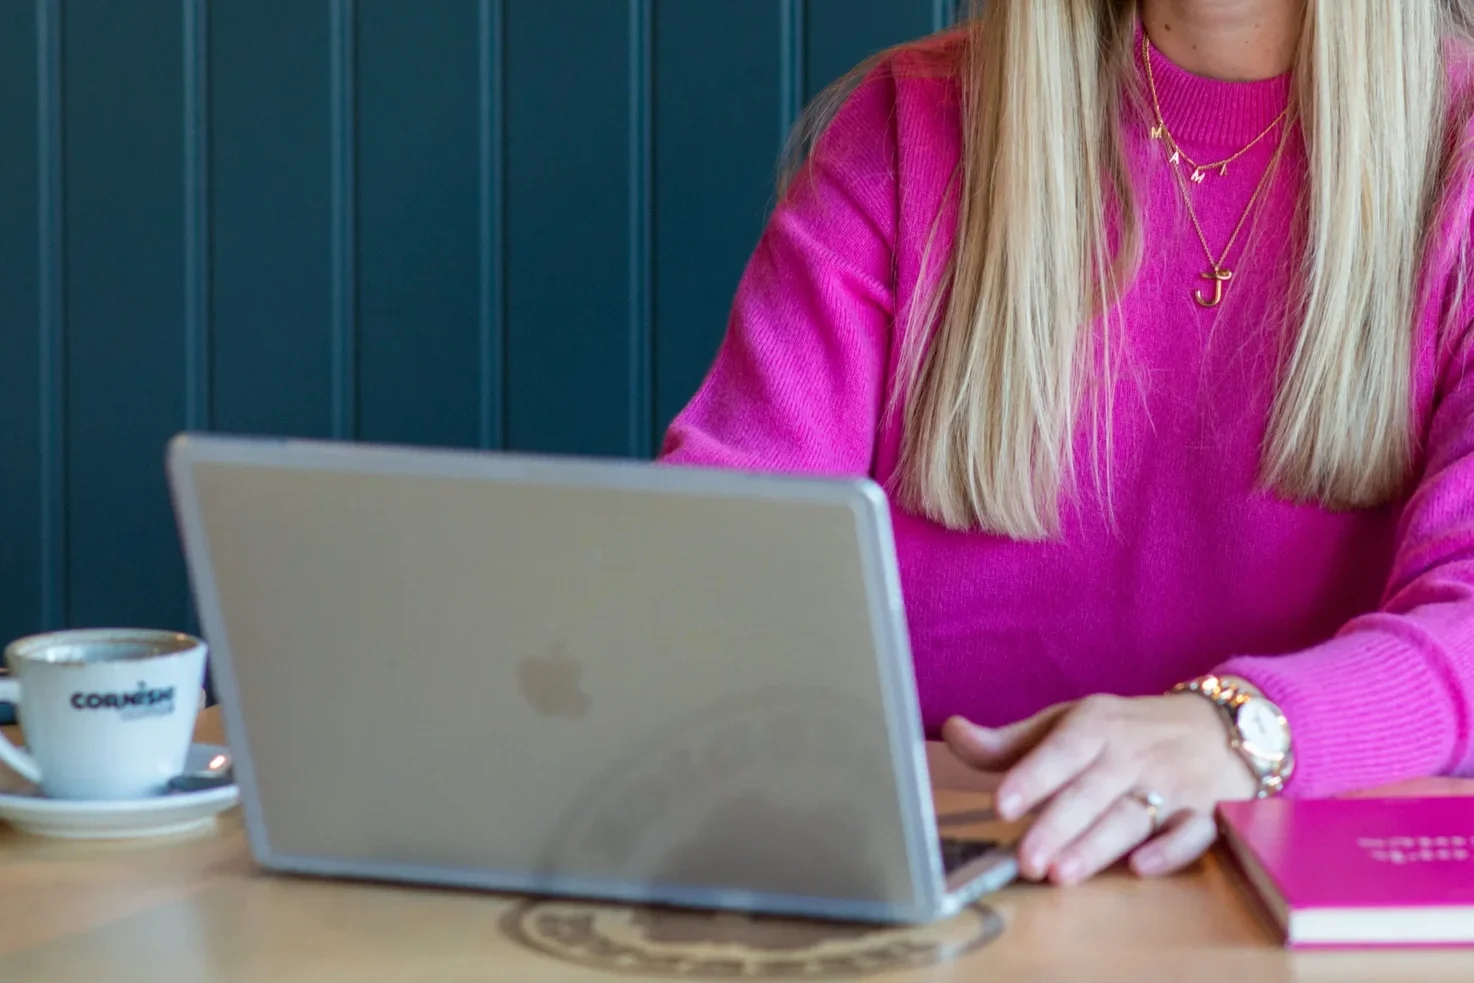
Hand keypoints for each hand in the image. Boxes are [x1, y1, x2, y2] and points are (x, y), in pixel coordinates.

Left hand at [942, 694, 1257, 885]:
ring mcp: (1171, 784)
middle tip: (1026, 860)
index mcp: (1095, 726)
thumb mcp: (1067, 725)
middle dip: (1057, 825)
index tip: (1002, 805)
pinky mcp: (1203, 813)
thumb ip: (1010, 742)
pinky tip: (1140, 867)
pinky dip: (1170, 850)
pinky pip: (1192, 833)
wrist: (1213, 726)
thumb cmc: (1122, 732)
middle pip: (1091, 791)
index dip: (1031, 776)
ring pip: (1132, 816)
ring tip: (1062, 873)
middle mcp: (1131, 755)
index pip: (1060, 750)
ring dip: (1098, 845)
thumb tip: (953, 731)